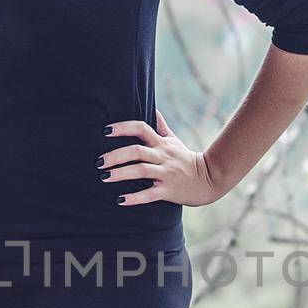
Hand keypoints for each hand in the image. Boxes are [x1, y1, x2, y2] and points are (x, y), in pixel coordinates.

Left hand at [97, 109, 222, 207]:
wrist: (209, 179)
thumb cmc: (186, 159)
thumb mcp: (174, 140)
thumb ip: (160, 126)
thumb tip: (152, 107)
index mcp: (161, 144)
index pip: (141, 128)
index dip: (123, 128)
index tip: (105, 131)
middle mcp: (162, 157)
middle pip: (137, 151)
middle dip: (115, 155)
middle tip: (98, 162)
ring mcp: (165, 174)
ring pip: (141, 171)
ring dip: (121, 174)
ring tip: (104, 177)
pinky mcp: (168, 191)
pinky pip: (149, 194)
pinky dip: (134, 198)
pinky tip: (120, 200)